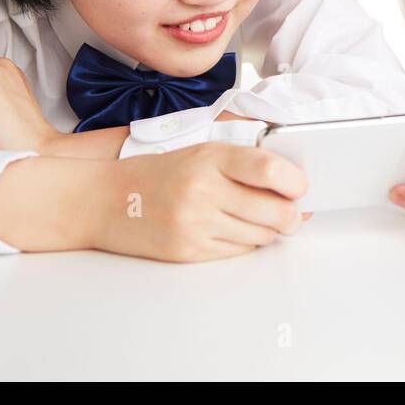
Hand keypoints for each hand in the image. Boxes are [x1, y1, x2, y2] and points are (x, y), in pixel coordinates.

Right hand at [96, 141, 307, 261]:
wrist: (103, 200)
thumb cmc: (158, 173)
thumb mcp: (200, 152)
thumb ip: (245, 164)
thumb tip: (294, 187)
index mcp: (209, 157)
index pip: (269, 169)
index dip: (295, 182)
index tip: (300, 186)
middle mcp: (203, 190)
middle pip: (274, 211)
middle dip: (291, 215)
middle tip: (292, 212)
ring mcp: (196, 223)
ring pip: (261, 235)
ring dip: (269, 230)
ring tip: (255, 218)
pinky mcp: (189, 251)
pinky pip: (239, 251)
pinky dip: (245, 243)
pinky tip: (232, 229)